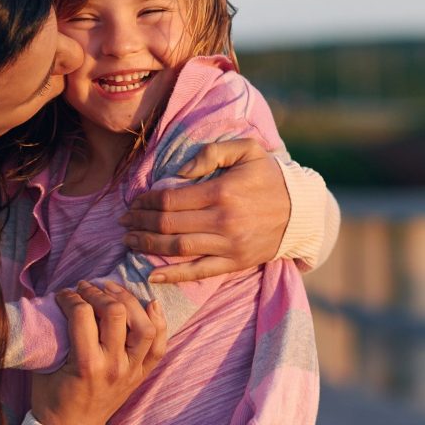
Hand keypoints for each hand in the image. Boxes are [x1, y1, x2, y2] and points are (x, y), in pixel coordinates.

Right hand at [29, 281, 167, 424]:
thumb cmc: (52, 398)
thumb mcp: (46, 366)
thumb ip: (54, 334)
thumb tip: (55, 301)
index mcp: (86, 364)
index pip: (82, 314)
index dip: (70, 296)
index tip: (62, 294)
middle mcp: (114, 366)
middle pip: (116, 313)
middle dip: (98, 292)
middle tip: (84, 288)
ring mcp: (131, 371)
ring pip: (144, 326)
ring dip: (129, 301)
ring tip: (113, 290)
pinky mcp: (140, 375)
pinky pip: (159, 346)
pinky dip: (159, 322)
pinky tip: (150, 303)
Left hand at [120, 138, 289, 282]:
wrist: (302, 211)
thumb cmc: (269, 176)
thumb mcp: (246, 150)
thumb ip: (211, 152)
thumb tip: (179, 172)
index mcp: (221, 191)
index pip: (170, 199)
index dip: (145, 201)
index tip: (133, 201)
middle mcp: (222, 220)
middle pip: (168, 224)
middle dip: (139, 222)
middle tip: (122, 221)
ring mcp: (228, 244)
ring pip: (177, 248)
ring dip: (147, 245)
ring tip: (128, 241)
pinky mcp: (234, 262)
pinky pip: (198, 271)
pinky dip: (173, 274)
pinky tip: (152, 274)